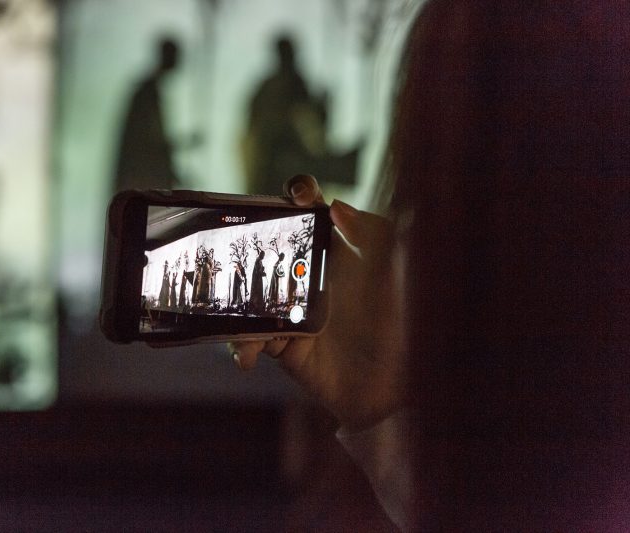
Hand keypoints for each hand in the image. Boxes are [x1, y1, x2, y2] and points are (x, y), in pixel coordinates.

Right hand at [231, 175, 406, 431]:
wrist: (396, 391)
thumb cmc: (403, 328)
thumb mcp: (397, 274)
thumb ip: (374, 233)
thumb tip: (335, 205)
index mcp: (337, 251)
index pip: (310, 213)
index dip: (298, 195)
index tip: (295, 197)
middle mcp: (310, 275)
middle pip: (268, 244)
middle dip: (246, 239)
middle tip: (238, 245)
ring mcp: (292, 309)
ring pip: (248, 290)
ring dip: (232, 297)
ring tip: (234, 310)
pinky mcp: (281, 343)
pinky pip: (248, 337)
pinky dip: (239, 345)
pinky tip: (245, 355)